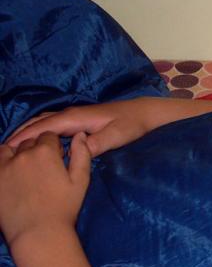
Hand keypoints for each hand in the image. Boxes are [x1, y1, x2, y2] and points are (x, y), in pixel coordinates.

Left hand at [0, 132, 90, 247]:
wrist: (38, 233)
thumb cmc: (64, 207)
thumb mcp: (81, 180)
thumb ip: (81, 154)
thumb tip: (80, 134)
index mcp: (46, 152)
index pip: (48, 136)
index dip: (54, 146)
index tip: (57, 159)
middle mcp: (23, 154)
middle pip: (29, 142)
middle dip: (36, 150)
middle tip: (41, 168)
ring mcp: (4, 166)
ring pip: (8, 149)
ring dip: (15, 153)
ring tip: (22, 168)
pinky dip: (2, 164)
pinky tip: (10, 175)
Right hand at [6, 100, 150, 156]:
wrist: (143, 114)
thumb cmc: (131, 125)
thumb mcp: (115, 136)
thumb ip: (96, 144)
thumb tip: (76, 152)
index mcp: (76, 118)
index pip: (43, 128)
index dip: (24, 137)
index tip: (7, 149)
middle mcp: (71, 114)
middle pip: (38, 123)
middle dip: (19, 135)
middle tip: (3, 151)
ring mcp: (74, 116)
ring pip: (43, 121)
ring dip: (27, 132)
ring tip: (12, 147)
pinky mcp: (78, 120)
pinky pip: (51, 124)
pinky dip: (38, 130)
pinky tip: (34, 141)